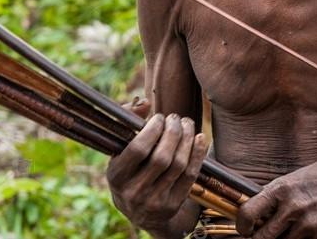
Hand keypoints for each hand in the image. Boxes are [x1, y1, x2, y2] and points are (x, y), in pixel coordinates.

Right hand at [105, 111, 209, 230]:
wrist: (138, 213)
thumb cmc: (128, 171)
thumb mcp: (119, 151)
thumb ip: (126, 122)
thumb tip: (144, 103)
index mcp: (116, 176)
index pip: (138, 149)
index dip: (152, 129)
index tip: (159, 117)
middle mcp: (134, 192)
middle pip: (161, 157)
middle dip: (173, 132)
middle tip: (176, 118)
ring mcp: (155, 201)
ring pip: (178, 165)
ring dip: (187, 139)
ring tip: (187, 124)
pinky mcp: (173, 205)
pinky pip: (190, 176)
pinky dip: (197, 154)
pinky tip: (199, 138)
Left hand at [235, 155, 316, 237]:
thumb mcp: (296, 178)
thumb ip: (277, 195)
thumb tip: (260, 210)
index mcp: (281, 189)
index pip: (248, 213)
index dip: (242, 226)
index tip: (245, 229)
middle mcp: (292, 207)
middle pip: (262, 237)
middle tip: (262, 237)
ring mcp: (308, 224)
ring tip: (288, 233)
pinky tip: (304, 236)